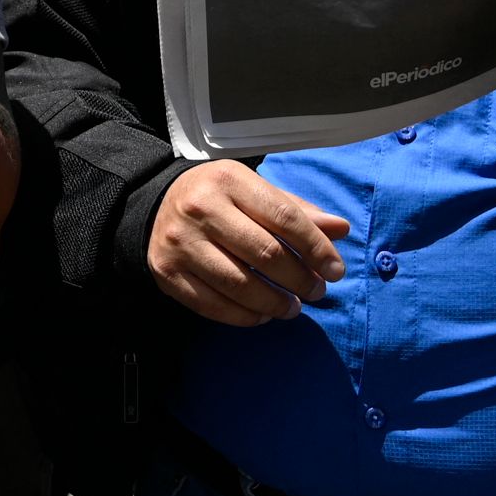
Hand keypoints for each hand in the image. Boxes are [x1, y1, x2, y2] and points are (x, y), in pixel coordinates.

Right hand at [147, 160, 350, 325]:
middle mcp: (201, 208)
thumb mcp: (254, 190)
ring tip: (292, 307)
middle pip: (266, 254)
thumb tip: (340, 229)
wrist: (155, 204)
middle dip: (301, 280)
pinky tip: (261, 313)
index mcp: (228, 180)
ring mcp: (182, 243)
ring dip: (276, 304)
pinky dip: (245, 316)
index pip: (284, 217)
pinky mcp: (168, 273)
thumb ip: (296, 211)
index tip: (335, 270)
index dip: (316, 248)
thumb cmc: (218, 197)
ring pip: (241, 286)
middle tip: (316, 291)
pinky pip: (215, 306)